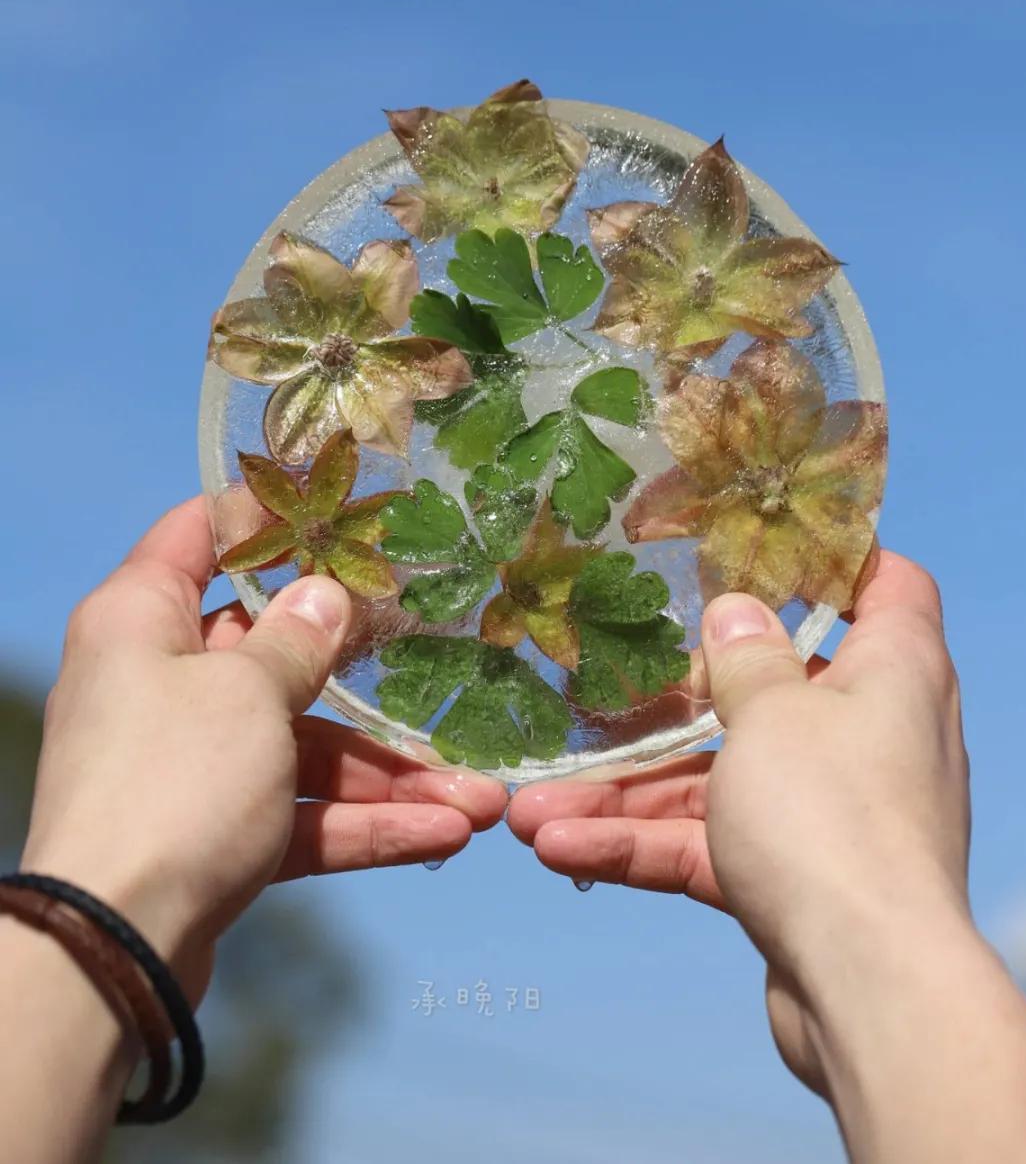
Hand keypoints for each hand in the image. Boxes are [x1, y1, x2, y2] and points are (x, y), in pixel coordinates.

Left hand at [21, 498, 506, 1002]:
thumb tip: (327, 593)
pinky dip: (364, 825)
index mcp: (143, 618)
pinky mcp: (215, 834)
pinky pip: (299, 814)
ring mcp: (191, 762)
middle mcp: (162, 680)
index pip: (202, 534)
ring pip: (305, 748)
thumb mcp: (246, 692)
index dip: (270, 513)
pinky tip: (444, 837)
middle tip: (448, 651)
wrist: (112, 951)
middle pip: (275, 651)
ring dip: (390, 774)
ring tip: (483, 801)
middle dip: (371, 672)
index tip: (347, 504)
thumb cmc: (172, 783)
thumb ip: (298, 639)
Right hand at [509, 552, 969, 1092]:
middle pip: (770, 688)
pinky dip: (643, 845)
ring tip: (530, 805)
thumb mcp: (774, 712)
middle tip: (596, 686)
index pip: (888, 585)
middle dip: (671, 696)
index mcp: (894, 670)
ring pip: (718, 780)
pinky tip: (559, 849)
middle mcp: (869, 733)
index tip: (760, 542)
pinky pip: (710, 846)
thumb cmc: (833, 819)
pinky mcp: (796, 880)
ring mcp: (830, 812)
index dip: (836, 556)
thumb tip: (737, 610)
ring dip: (626, 792)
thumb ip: (746, 656)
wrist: (869, 988)